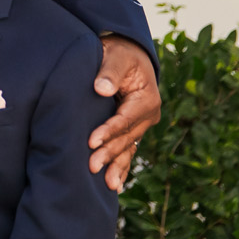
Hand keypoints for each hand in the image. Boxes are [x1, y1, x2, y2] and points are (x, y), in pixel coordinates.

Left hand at [89, 36, 159, 191]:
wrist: (127, 55)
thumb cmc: (119, 54)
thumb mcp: (116, 56)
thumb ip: (109, 71)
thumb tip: (101, 89)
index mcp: (147, 99)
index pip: (125, 119)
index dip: (109, 130)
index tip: (91, 141)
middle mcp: (147, 115)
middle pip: (126, 138)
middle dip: (109, 153)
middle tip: (91, 166)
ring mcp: (141, 125)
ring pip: (128, 148)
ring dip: (117, 166)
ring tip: (106, 184)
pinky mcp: (132, 130)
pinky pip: (128, 150)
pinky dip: (121, 166)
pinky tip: (115, 184)